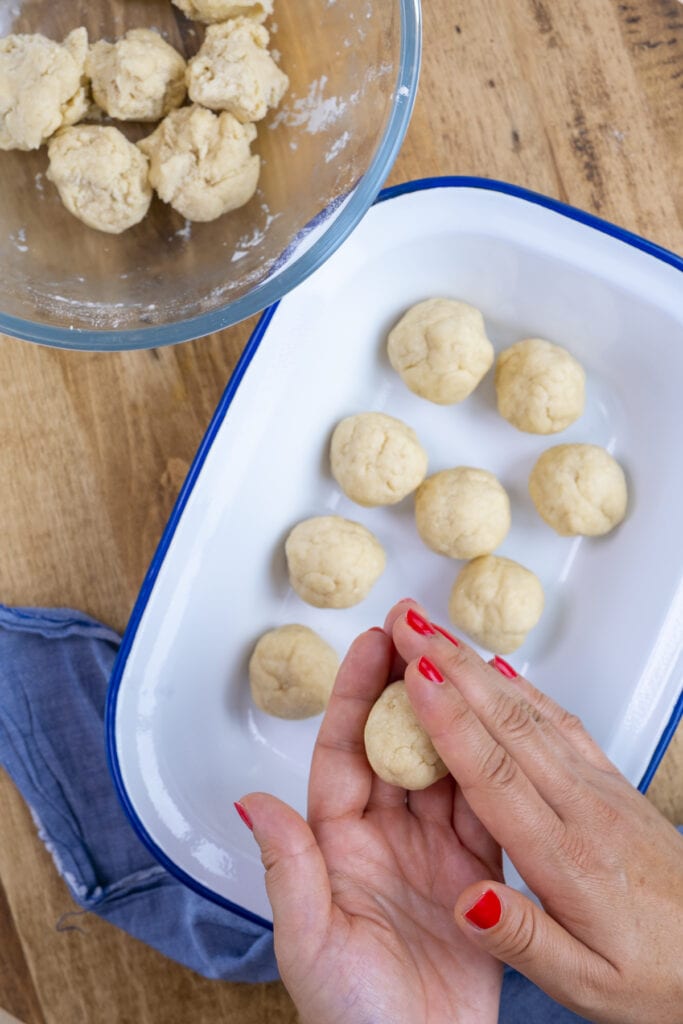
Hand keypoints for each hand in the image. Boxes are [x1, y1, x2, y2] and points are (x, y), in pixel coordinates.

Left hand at [239, 626, 502, 1023]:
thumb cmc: (354, 1017)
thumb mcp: (310, 941)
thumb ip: (289, 867)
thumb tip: (252, 801)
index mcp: (336, 843)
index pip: (343, 751)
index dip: (356, 695)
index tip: (370, 645)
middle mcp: (383, 837)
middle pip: (394, 745)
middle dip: (405, 687)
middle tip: (420, 633)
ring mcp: (431, 851)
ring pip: (442, 766)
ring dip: (449, 717)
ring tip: (460, 665)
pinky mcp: (475, 872)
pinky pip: (485, 808)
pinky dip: (491, 769)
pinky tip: (495, 730)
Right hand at [387, 599, 682, 1023]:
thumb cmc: (652, 975)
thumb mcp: (585, 986)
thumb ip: (524, 941)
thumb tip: (468, 902)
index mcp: (566, 858)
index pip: (495, 775)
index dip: (449, 721)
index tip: (415, 676)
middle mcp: (581, 807)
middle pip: (506, 721)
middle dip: (451, 664)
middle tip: (406, 623)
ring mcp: (598, 786)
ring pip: (529, 709)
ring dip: (476, 664)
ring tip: (434, 630)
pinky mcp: (608, 780)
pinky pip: (559, 720)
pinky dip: (522, 686)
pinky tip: (498, 669)